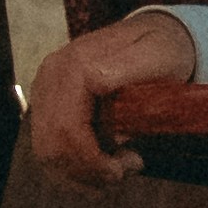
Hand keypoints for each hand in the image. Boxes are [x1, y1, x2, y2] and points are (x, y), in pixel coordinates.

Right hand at [24, 7, 199, 190]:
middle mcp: (52, 75)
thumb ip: (126, 68)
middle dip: (87, 170)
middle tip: (123, 172)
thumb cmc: (161, 48)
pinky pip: (48, 146)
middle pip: (52, 145)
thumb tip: (94, 83)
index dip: (93, 160)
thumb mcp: (157, 55)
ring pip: (46, 152)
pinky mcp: (48, 102)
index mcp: (75, 65)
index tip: (128, 166)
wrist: (154, 35)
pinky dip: (73, 165)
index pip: (67, 129)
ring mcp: (46, 89)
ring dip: (80, 172)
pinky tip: (100, 162)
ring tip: (115, 169)